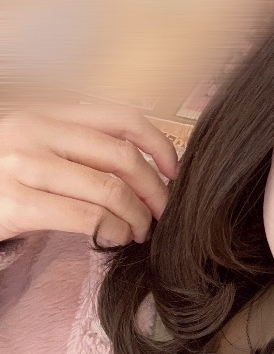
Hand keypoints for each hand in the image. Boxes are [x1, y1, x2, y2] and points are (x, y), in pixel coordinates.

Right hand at [0, 104, 179, 244]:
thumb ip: (78, 149)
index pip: (123, 118)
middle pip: (123, 156)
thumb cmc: (0, 178)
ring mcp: (23, 166)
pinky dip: (112, 231)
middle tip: (162, 213)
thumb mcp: (34, 148)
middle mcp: (35, 132)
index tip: (175, 172)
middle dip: (154, 189)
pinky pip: (86, 218)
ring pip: (110, 189)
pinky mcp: (16, 203)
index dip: (160, 145)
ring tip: (140, 231)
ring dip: (137, 216)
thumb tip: (143, 171)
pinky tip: (116, 239)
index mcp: (48, 114)